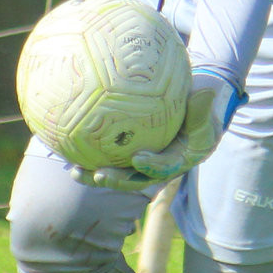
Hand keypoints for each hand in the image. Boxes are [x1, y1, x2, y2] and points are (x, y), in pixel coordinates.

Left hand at [83, 68, 242, 191]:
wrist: (188, 101)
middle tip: (99, 176)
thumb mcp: (205, 101)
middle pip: (136, 179)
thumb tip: (205, 91)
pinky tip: (66, 149)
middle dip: (117, 180)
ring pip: (118, 172)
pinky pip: (108, 156)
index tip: (139, 159)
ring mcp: (143, 161)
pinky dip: (89, 155)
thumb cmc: (198, 99)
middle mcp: (159, 165)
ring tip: (74, 172)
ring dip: (96, 175)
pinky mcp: (129, 154)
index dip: (153, 167)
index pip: (167, 167)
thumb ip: (202, 103)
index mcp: (180, 159)